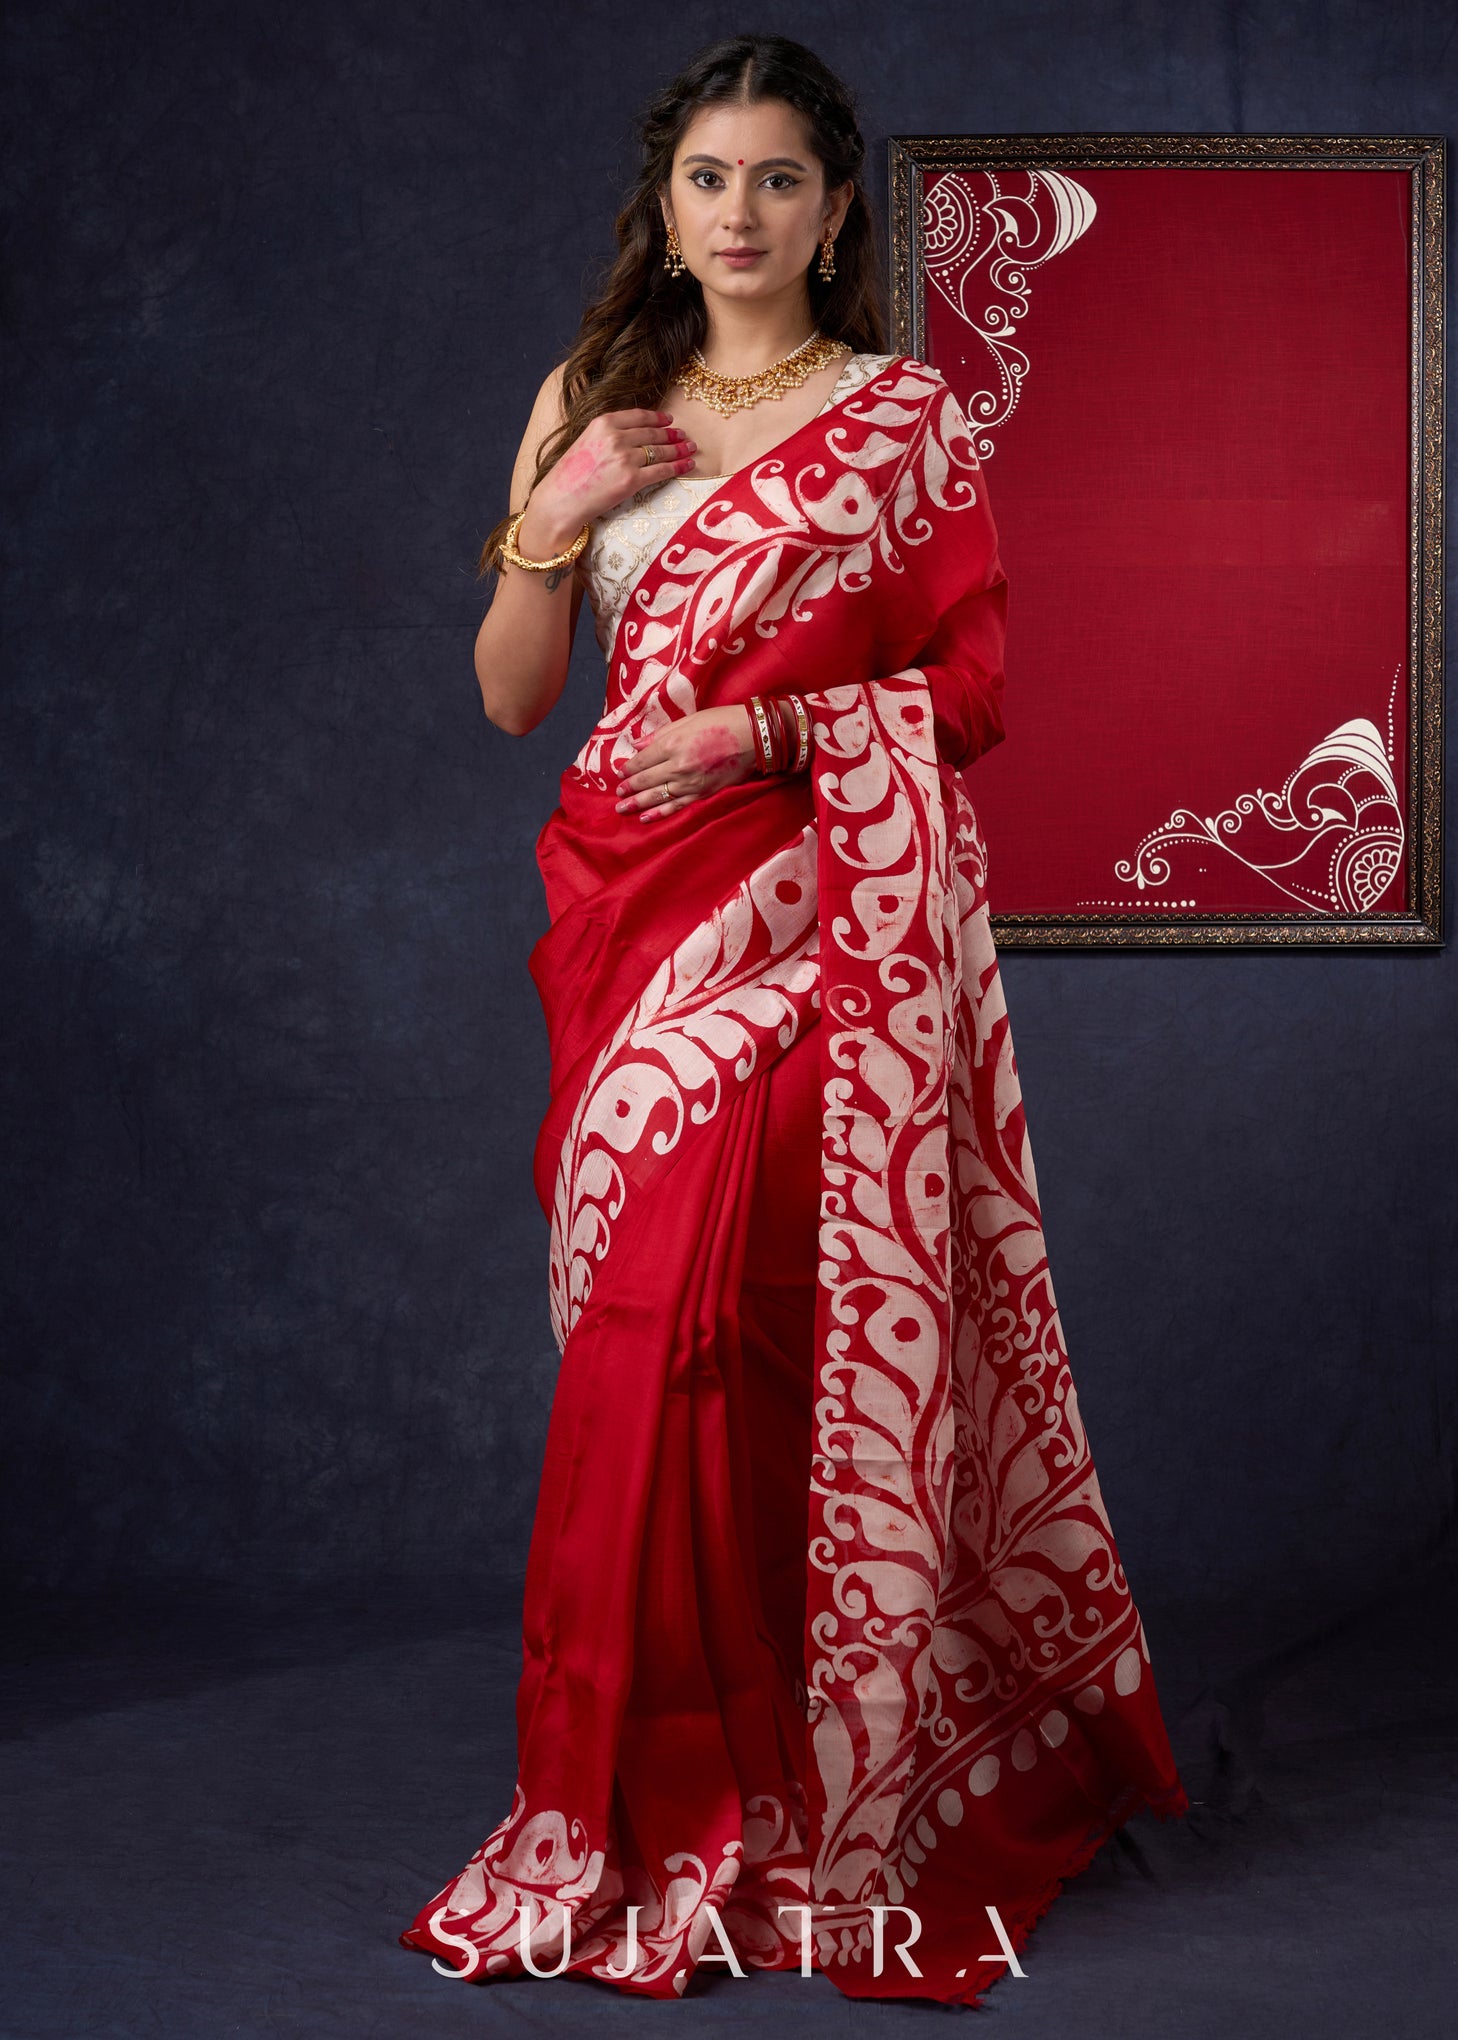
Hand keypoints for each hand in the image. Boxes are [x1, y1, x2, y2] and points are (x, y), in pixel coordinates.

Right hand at [517, 410, 697, 553]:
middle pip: (652, 433)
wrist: (560, 501)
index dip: (656, 418)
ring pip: (660, 450)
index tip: (668, 419)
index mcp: (602, 424)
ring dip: (679, 449)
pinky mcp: (631, 480)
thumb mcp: (585, 443)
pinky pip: (662, 470)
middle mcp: (615, 437)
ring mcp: (624, 458)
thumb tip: (631, 436)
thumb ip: (606, 435)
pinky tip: (688, 464)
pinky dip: (678, 466)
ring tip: (689, 447)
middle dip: (671, 434)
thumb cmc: (569, 476)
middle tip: (683, 435)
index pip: (637, 416)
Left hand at [614, 706, 758, 821]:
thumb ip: (660, 734)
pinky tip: (645, 818)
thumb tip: (637, 745)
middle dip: (629, 787)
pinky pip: (676, 806)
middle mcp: (678, 766)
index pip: (643, 760)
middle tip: (618, 793)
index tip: (620, 773)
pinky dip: (659, 813)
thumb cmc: (721, 722)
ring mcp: (690, 783)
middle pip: (646, 780)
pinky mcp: (702, 793)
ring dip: (637, 803)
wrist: (753, 738)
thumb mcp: (688, 720)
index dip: (629, 768)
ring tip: (622, 808)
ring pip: (657, 796)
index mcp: (673, 744)